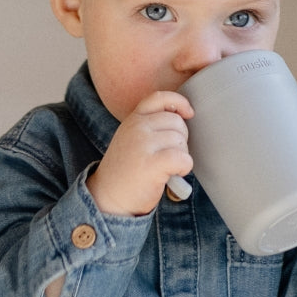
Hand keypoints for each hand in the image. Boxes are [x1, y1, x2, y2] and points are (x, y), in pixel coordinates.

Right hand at [87, 92, 193, 216]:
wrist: (108, 198)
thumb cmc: (126, 172)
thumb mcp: (132, 139)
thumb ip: (150, 126)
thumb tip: (183, 118)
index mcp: (133, 120)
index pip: (160, 98)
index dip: (179, 102)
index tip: (188, 113)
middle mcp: (137, 127)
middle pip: (177, 123)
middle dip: (181, 140)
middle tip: (168, 157)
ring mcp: (143, 144)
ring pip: (181, 142)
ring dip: (181, 157)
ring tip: (166, 168)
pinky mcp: (151, 164)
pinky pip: (182, 158)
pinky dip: (184, 168)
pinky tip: (174, 174)